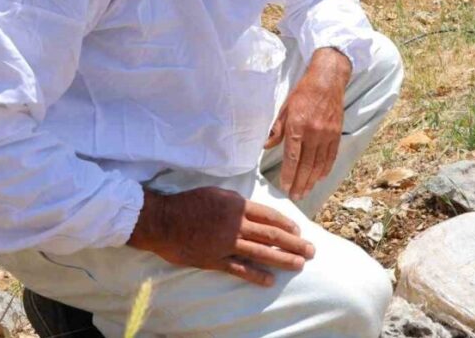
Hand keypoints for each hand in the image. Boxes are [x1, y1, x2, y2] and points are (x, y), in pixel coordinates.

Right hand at [127, 187, 314, 285]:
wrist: (162, 220)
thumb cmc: (189, 203)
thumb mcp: (217, 193)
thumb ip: (237, 203)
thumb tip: (254, 210)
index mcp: (238, 205)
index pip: (270, 216)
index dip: (288, 224)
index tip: (299, 232)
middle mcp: (236, 224)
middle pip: (272, 235)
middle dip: (294, 244)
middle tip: (311, 251)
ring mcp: (226, 243)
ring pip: (261, 252)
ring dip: (282, 259)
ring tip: (299, 265)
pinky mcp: (214, 260)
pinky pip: (239, 269)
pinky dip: (255, 275)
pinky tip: (269, 281)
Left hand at [264, 48, 351, 200]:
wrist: (328, 80)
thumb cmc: (303, 92)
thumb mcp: (285, 107)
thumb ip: (276, 129)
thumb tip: (266, 146)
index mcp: (298, 126)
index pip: (293, 157)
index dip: (289, 174)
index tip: (285, 187)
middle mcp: (313, 133)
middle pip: (306, 165)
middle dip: (300, 183)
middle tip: (295, 196)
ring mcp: (327, 134)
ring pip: (319, 164)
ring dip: (312, 180)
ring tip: (306, 191)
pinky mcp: (336, 134)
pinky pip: (331, 156)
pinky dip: (325, 169)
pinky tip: (320, 177)